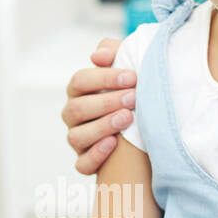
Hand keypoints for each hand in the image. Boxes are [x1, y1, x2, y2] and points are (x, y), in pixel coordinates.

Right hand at [62, 38, 135, 175]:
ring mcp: (77, 140)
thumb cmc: (131, 92)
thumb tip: (98, 56)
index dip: (104, 78)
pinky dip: (96, 155)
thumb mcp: (124, 69)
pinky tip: (114, 143)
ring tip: (127, 118)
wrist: (144, 128)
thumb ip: (112, 53)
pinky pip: (82, 164)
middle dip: (106, 102)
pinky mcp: (85, 162)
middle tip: (133, 98)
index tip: (132, 76)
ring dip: (102, 126)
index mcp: (79, 91)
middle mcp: (73, 115)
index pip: (80, 81)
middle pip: (77, 108)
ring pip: (76, 136)